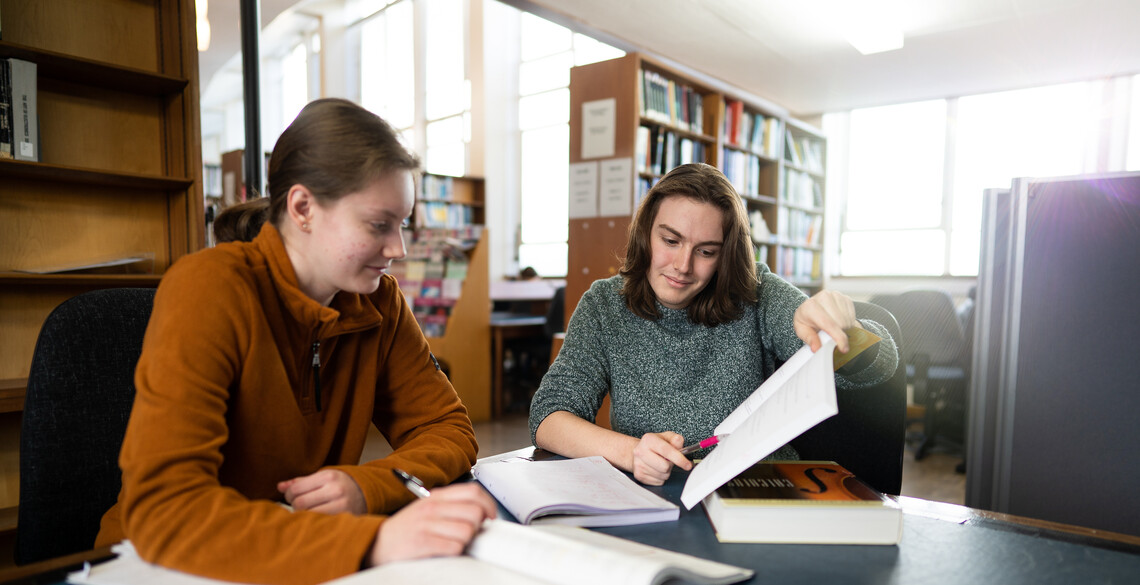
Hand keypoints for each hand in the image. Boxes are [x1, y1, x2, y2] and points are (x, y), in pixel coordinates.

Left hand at [277, 469, 366, 514]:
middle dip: (295, 506)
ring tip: (308, 512)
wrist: (366, 492)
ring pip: (309, 515)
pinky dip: (314, 522)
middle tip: (299, 506)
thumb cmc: (339, 484)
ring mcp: (341, 505)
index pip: (296, 489)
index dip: (289, 495)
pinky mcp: (345, 518)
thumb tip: (279, 487)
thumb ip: (300, 482)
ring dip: (304, 516)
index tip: (292, 497)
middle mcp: (335, 489)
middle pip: (300, 504)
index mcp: (328, 476)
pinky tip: (316, 519)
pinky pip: (321, 523)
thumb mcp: (322, 477)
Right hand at [369, 483, 497, 565]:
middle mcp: (433, 507)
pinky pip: (454, 546)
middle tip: (471, 533)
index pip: (474, 492)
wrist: (376, 543)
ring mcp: (427, 524)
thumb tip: (481, 512)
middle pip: (475, 512)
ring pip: (467, 530)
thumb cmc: (405, 528)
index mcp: (437, 496)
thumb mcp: (427, 508)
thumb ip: (451, 506)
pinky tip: (445, 550)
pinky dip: (454, 551)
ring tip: (454, 543)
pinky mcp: (423, 542)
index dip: (488, 505)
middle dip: (478, 526)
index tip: (490, 517)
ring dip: (466, 541)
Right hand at [631, 432, 692, 485]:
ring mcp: (638, 465)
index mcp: (648, 440)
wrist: (638, 452)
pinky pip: (658, 482)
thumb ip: (675, 439)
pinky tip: (656, 469)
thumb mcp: (666, 437)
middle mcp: (640, 452)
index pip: (666, 451)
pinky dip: (660, 477)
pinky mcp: (639, 475)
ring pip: (663, 475)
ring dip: (666, 472)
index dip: (679, 459)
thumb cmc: (654, 445)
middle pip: (664, 467)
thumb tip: (679, 442)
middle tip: (667, 460)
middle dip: (670, 465)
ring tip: (661, 464)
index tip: (687, 465)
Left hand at [793, 290, 860, 353]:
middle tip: (828, 333)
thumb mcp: (802, 331)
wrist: (810, 307)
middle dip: (838, 333)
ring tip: (832, 326)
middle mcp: (823, 297)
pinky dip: (847, 322)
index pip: (828, 323)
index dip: (838, 337)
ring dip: (843, 328)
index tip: (844, 348)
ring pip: (847, 321)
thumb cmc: (806, 319)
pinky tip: (837, 320)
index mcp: (810, 306)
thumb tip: (816, 348)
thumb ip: (810, 339)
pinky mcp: (845, 297)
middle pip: (840, 324)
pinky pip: (852, 316)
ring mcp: (835, 296)